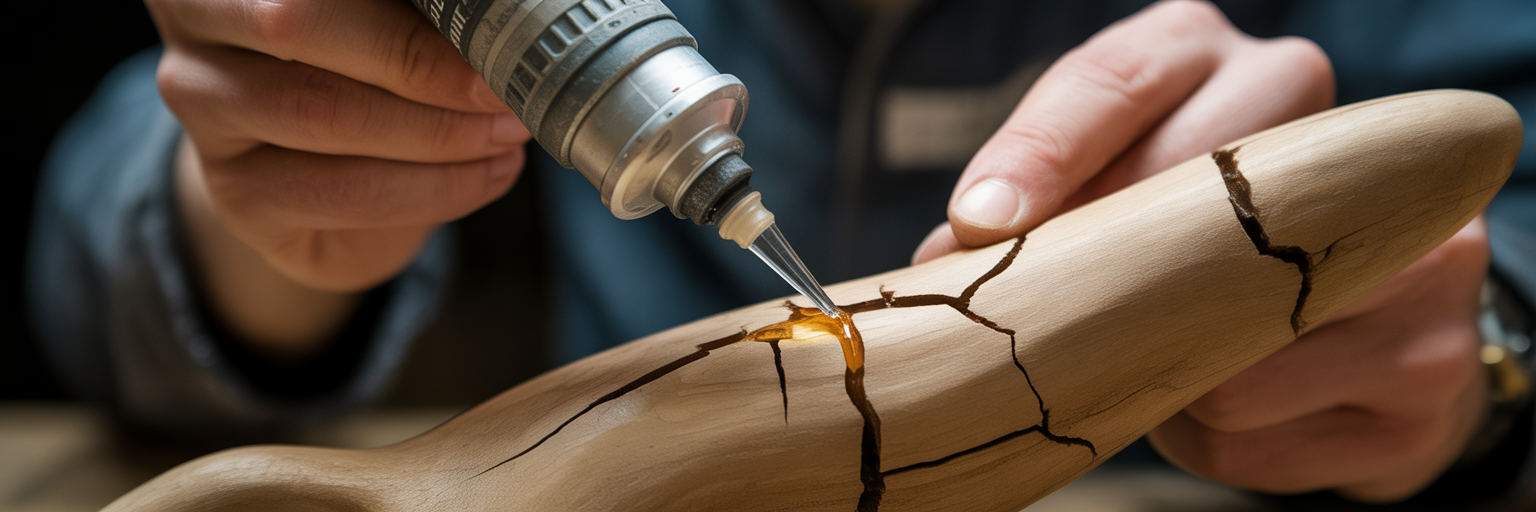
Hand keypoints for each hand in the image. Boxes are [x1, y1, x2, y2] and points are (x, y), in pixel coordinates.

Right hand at [149, 0, 529, 353]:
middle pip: (298, 25)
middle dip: (420, 61)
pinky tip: (489, 173)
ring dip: (438, 130)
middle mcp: (198, 21)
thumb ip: (415, 10)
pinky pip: (344, 190)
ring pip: (325, 113)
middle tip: (503, 87)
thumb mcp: (387, 23)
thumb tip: (497, 11)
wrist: (324, 185)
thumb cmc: (368, 75)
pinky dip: (436, 186)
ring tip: (506, 133)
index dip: (406, 5)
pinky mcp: (236, 192)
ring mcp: (205, 108)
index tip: (484, 21)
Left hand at [905, 0, 1491, 499]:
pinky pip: (1254, 430)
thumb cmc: (1200, 244)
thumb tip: (934, 270)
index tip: (980, 219)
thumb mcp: (1118, 193)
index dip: (1044, 150)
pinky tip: (1208, 405)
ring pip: (1229, 336)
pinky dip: (1202, 440)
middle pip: (1194, 192)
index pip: (1122, 80)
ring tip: (1152, 361)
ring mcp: (1418, 253)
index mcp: (1231, 66)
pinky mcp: (1427, 367)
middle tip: (1046, 317)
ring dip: (1155, 372)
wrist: (1363, 323)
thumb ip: (1040, 214)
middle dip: (1103, 267)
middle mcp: (1343, 133)